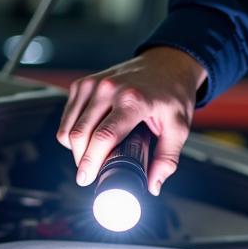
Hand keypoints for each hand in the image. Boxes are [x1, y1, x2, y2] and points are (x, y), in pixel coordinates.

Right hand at [56, 46, 206, 193]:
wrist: (167, 63)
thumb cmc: (172, 92)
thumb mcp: (179, 126)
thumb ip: (167, 158)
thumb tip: (153, 185)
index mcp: (133, 100)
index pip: (103, 136)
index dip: (91, 162)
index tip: (86, 179)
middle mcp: (109, 88)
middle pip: (80, 134)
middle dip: (82, 160)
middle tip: (90, 174)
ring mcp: (93, 83)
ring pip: (69, 127)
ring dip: (75, 148)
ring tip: (92, 156)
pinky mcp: (83, 82)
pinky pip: (67, 116)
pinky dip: (72, 132)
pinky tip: (88, 138)